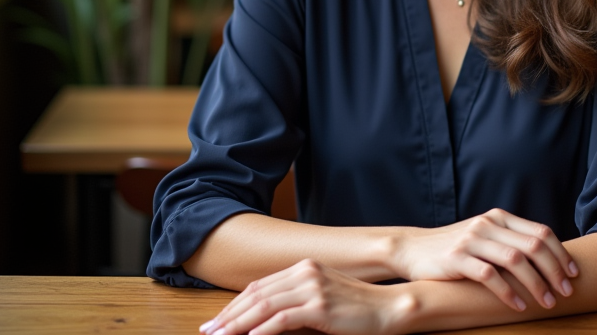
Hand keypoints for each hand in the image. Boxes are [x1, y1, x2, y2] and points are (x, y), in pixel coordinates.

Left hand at [200, 259, 409, 334]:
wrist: (387, 307)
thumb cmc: (356, 307)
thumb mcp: (322, 296)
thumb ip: (295, 300)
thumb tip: (264, 318)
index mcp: (303, 268)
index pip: (259, 287)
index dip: (234, 305)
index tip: (217, 322)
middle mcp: (305, 272)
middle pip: (256, 295)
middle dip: (229, 316)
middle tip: (209, 332)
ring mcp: (312, 287)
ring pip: (264, 306)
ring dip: (238, 324)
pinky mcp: (320, 306)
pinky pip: (282, 319)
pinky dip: (262, 330)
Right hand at [390, 208, 577, 311]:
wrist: (412, 249)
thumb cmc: (454, 248)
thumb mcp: (484, 236)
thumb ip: (509, 241)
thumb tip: (547, 260)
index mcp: (499, 218)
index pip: (540, 231)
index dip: (561, 253)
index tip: (573, 273)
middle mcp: (488, 224)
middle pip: (533, 245)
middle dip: (555, 270)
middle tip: (565, 292)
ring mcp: (472, 240)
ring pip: (516, 259)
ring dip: (536, 283)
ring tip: (546, 302)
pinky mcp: (457, 258)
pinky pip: (490, 275)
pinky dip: (508, 292)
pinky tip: (518, 306)